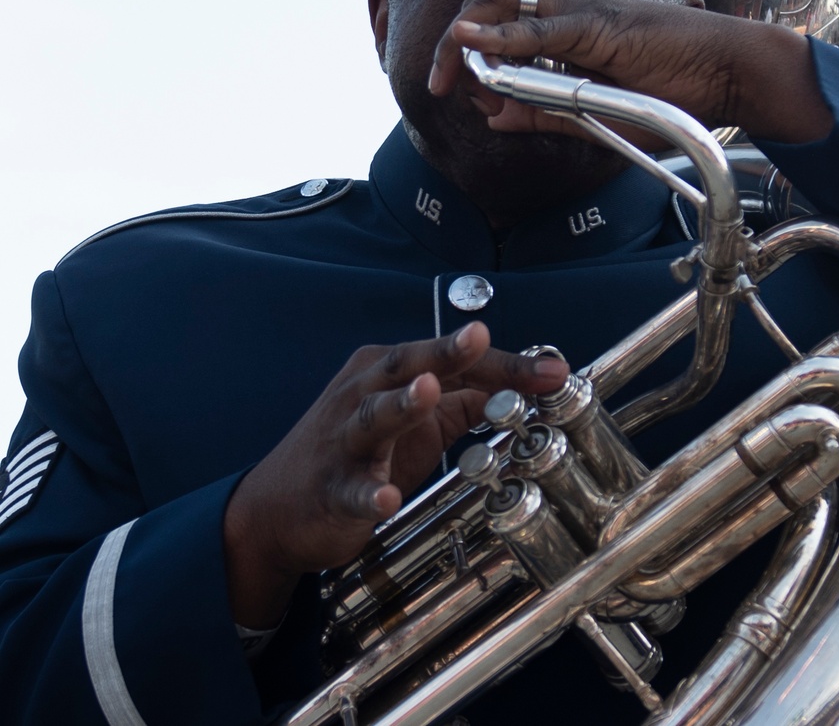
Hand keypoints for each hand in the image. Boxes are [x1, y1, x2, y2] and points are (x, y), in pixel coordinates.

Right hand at [223, 323, 566, 628]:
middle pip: (407, 366)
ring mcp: (344, 440)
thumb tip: (521, 390)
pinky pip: (352, 490)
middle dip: (444, 352)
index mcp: (387, 371)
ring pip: (374, 415)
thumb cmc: (353, 453)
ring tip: (429, 392)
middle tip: (477, 337)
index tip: (553, 372)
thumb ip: (462, 402)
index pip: (452, 360)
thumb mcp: (412, 420)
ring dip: (402, 403)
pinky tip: (384, 500)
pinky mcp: (331, 488)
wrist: (274, 510)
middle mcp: (362, 393)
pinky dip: (367, 495)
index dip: (503, 366)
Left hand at [428, 0, 831, 143]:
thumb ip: (546, 114)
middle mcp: (572, 9)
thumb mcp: (598, 117)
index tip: (453, 88)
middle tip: (439, 81)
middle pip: (494, 4)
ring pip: (508, 6)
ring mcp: (585, 10)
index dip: (470, 50)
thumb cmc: (677, 94)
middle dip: (455, 42)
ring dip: (470, 38)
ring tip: (448, 69)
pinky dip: (501, 34)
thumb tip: (496, 117)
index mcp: (571, 27)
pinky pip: (541, 25)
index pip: (504, 21)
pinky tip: (473, 44)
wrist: (731, 76)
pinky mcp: (600, 22)